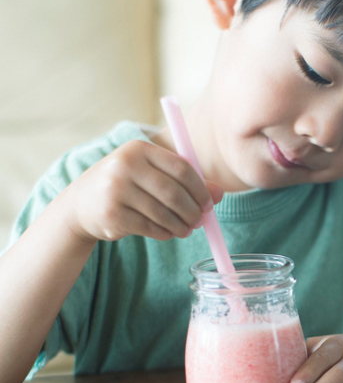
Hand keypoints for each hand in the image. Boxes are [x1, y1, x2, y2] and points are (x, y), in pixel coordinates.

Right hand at [60, 140, 222, 243]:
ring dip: (181, 225)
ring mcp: (116, 190)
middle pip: (174, 192)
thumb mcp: (153, 175)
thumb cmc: (127, 186)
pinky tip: (168, 233)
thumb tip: (220, 194)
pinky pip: (150, 227)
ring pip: (163, 213)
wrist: (82, 204)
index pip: (182, 168)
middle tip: (200, 221)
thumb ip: (187, 181)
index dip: (201, 189)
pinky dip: (165, 233)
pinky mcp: (112, 214)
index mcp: (139, 149)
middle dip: (193, 211)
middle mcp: (125, 165)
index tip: (209, 204)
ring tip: (186, 229)